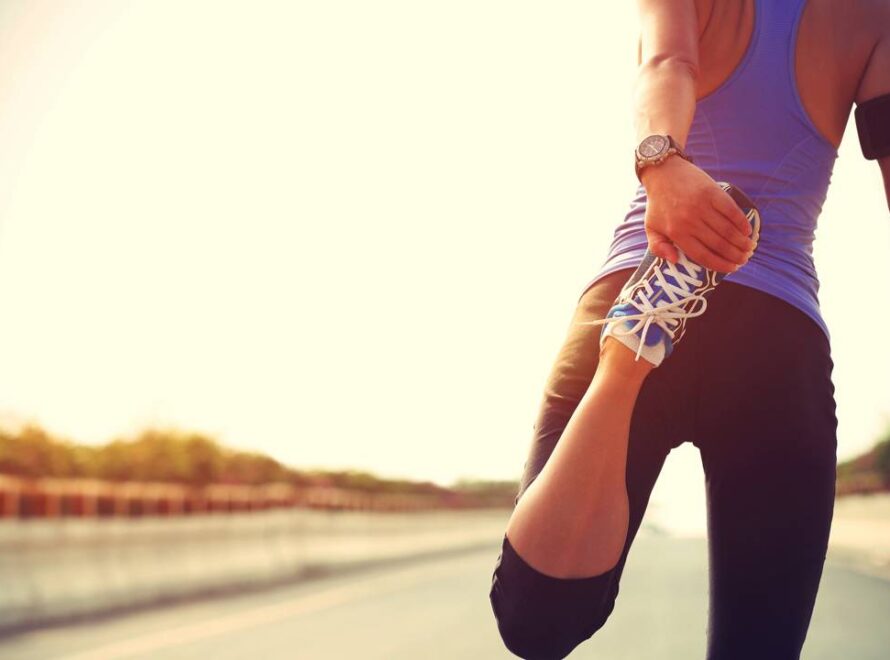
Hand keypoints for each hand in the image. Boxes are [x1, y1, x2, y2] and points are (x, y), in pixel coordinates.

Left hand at [640, 156, 755, 272]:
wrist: (663, 172)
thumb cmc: (658, 204)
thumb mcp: (651, 227)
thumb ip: (658, 247)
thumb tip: (675, 261)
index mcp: (676, 232)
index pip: (702, 255)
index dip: (720, 264)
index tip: (732, 269)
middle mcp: (690, 221)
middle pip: (718, 244)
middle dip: (735, 255)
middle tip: (744, 259)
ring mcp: (702, 206)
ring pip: (727, 230)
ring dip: (741, 241)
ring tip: (749, 248)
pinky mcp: (712, 192)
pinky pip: (731, 211)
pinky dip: (741, 222)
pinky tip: (747, 231)